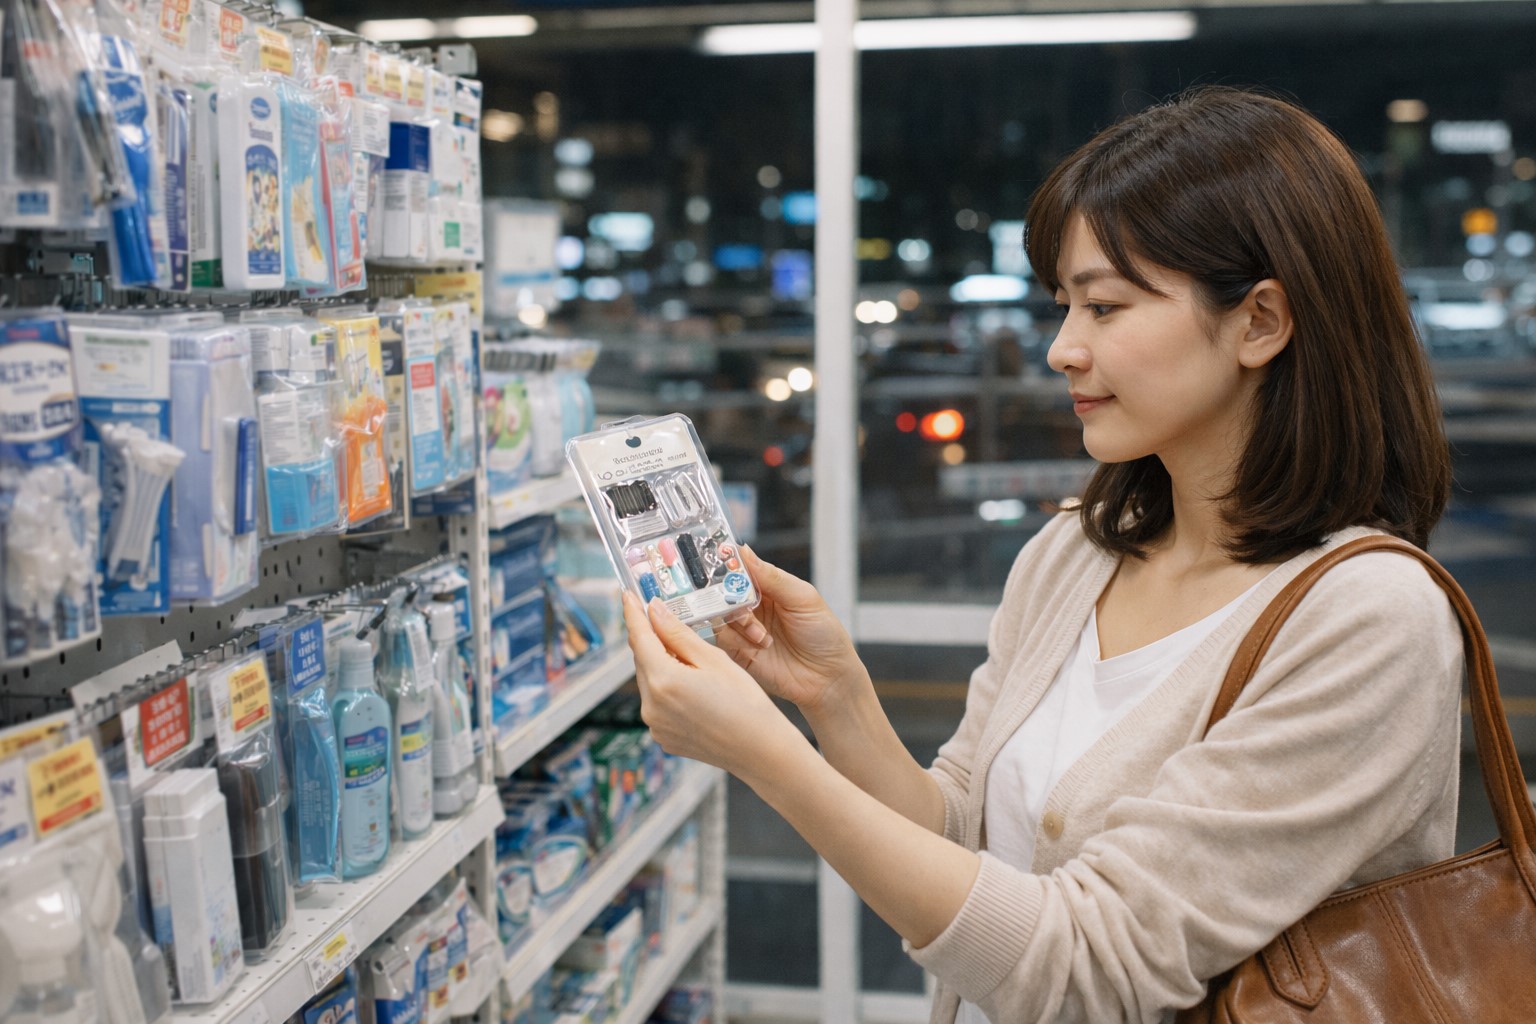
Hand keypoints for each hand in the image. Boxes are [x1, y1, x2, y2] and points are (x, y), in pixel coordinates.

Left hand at [623, 592, 809, 777]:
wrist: (760, 750)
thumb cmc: (745, 703)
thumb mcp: (714, 659)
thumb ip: (677, 633)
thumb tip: (654, 611)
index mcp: (663, 680)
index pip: (639, 637)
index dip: (633, 613)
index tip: (628, 594)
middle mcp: (651, 705)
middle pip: (643, 659)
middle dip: (652, 639)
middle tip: (665, 619)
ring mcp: (655, 725)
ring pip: (650, 681)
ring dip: (661, 665)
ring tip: (690, 659)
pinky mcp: (662, 737)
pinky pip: (657, 703)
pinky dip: (668, 689)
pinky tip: (693, 687)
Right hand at [716, 547, 867, 714]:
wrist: (827, 678)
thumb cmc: (824, 635)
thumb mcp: (804, 598)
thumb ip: (772, 577)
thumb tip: (744, 551)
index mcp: (769, 587)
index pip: (741, 568)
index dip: (730, 564)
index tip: (722, 561)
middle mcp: (754, 606)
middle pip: (724, 590)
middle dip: (729, 595)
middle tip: (744, 605)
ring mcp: (745, 628)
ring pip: (720, 613)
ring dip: (738, 621)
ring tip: (761, 634)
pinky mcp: (738, 651)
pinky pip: (722, 638)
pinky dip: (736, 639)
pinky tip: (759, 645)